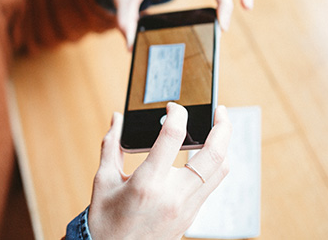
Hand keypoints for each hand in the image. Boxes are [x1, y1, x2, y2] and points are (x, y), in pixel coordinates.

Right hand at [87, 103, 231, 239]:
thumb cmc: (105, 220)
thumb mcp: (103, 180)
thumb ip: (112, 145)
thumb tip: (117, 118)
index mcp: (148, 183)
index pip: (173, 136)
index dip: (177, 114)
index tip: (173, 107)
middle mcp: (173, 196)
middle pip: (213, 155)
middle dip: (222, 127)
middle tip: (220, 110)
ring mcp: (186, 210)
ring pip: (220, 172)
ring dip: (223, 148)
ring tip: (218, 131)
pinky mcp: (190, 219)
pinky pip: (211, 187)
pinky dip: (212, 167)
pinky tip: (203, 157)